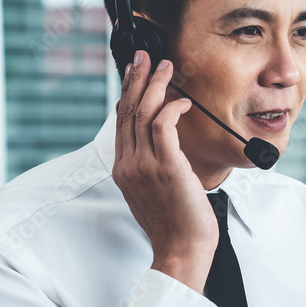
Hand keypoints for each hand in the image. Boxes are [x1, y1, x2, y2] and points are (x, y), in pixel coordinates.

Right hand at [112, 50, 218, 292]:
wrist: (181, 250)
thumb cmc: (177, 225)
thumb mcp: (158, 192)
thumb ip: (156, 168)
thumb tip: (169, 150)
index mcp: (124, 169)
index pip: (122, 122)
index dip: (128, 93)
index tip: (135, 73)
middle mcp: (129, 164)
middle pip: (127, 111)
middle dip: (136, 79)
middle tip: (145, 56)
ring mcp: (144, 165)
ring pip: (142, 113)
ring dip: (154, 85)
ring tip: (165, 67)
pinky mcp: (166, 166)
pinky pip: (163, 126)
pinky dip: (171, 108)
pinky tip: (183, 100)